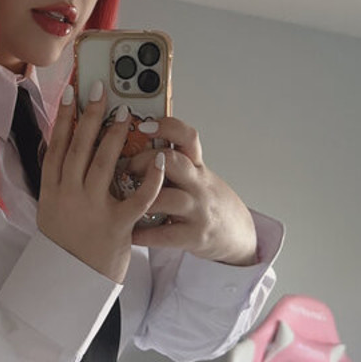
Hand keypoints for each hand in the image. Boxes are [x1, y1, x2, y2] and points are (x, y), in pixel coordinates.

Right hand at [36, 85, 166, 282]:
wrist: (71, 280)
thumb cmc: (65, 242)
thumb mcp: (50, 208)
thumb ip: (57, 179)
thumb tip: (57, 145)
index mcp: (51, 190)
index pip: (55, 146)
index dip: (62, 118)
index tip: (69, 93)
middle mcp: (69, 195)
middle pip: (79, 147)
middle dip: (91, 116)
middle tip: (101, 90)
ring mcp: (92, 210)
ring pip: (104, 164)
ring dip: (116, 136)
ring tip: (127, 113)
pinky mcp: (117, 225)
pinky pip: (138, 197)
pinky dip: (150, 177)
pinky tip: (160, 159)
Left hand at [122, 117, 258, 265]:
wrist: (237, 234)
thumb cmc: (208, 202)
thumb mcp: (197, 176)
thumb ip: (172, 164)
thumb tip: (132, 145)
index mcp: (197, 166)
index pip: (187, 137)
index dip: (166, 127)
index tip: (143, 125)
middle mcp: (198, 184)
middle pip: (172, 162)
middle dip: (142, 161)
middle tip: (125, 168)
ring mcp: (197, 210)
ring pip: (165, 198)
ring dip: (140, 198)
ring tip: (122, 201)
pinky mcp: (193, 236)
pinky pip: (162, 234)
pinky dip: (141, 234)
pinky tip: (129, 232)